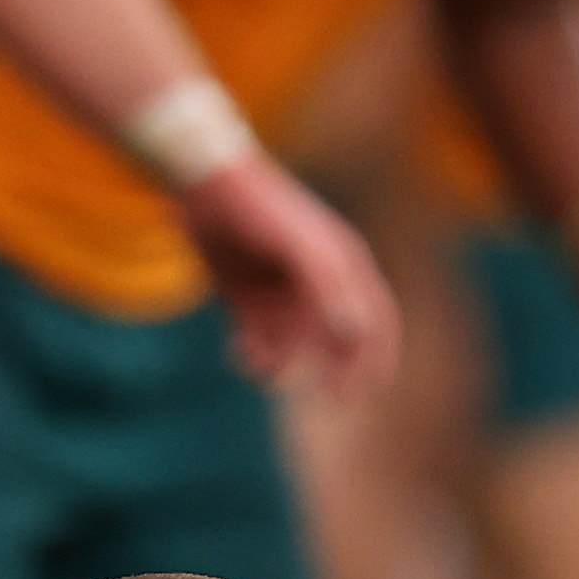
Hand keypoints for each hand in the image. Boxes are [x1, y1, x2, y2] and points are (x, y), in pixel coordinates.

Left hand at [177, 155, 396, 393]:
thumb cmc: (260, 208)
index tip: (364, 392)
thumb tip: (356, 331)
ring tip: (255, 362)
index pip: (374, 320)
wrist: (203, 180)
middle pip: (335, 342)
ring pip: (292, 346)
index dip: (375, 358)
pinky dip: (253, 354)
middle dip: (330, 371)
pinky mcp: (245, 297)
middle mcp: (317, 282)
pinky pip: (258, 340)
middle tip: (321, 398)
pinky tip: (238, 353)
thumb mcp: (299, 246)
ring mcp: (280, 291)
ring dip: (280, 362)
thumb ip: (329, 285)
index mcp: (342, 265)